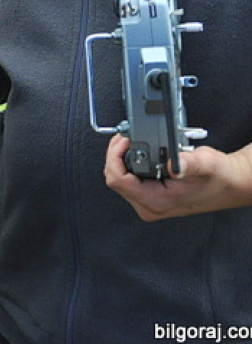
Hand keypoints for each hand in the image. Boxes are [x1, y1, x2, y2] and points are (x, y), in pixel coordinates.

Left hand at [104, 134, 251, 220]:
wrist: (230, 184)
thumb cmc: (220, 178)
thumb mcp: (207, 164)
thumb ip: (189, 163)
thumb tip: (173, 165)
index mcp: (158, 201)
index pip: (118, 180)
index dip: (115, 156)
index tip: (124, 140)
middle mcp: (149, 206)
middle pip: (114, 179)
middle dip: (115, 155)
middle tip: (125, 137)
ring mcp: (148, 203)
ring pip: (118, 179)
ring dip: (120, 158)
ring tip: (129, 142)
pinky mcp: (149, 197)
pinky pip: (127, 180)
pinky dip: (128, 163)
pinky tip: (135, 152)